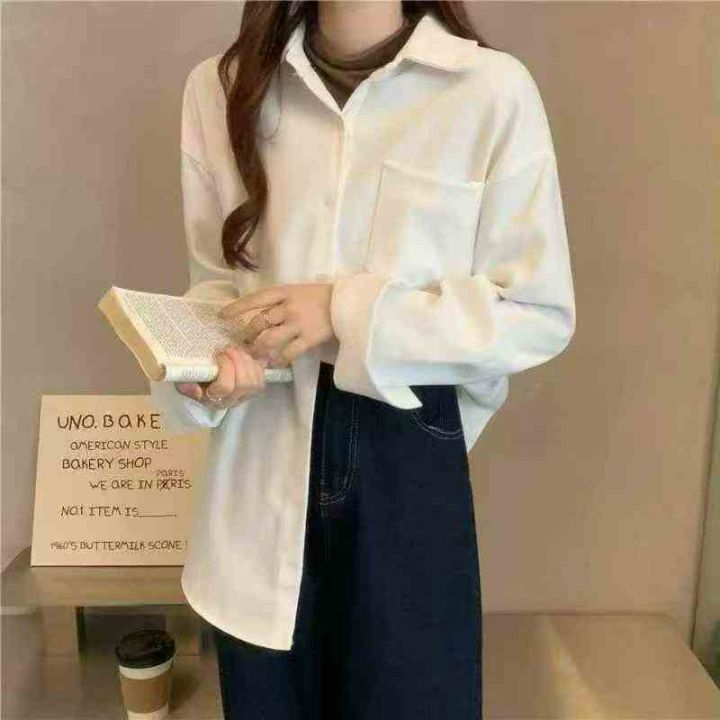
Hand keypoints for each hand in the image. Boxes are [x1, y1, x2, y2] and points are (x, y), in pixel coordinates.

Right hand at [175, 345, 266, 408]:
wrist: (210, 377)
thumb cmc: (196, 376)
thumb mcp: (185, 379)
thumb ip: (185, 384)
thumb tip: (193, 389)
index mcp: (212, 399)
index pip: (225, 387)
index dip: (226, 368)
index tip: (219, 355)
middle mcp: (230, 401)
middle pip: (243, 384)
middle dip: (238, 362)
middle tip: (229, 349)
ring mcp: (245, 397)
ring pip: (255, 382)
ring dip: (247, 362)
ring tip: (237, 351)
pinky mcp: (255, 390)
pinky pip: (262, 379)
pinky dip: (256, 366)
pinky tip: (246, 358)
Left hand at [218, 283, 334, 365]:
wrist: (345, 304)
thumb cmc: (318, 297)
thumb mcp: (295, 291)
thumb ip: (278, 301)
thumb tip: (258, 314)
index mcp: (283, 292)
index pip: (255, 299)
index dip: (237, 308)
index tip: (222, 316)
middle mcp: (287, 307)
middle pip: (259, 323)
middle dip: (248, 335)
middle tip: (244, 342)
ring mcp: (298, 324)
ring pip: (269, 339)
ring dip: (259, 349)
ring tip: (255, 354)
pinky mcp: (308, 339)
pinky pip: (288, 352)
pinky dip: (279, 360)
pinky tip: (275, 363)